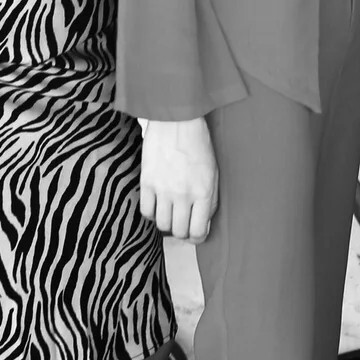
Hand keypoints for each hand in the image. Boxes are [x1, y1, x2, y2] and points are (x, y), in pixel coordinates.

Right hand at [139, 117, 217, 241]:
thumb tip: (202, 223)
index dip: (197, 238)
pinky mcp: (147, 182)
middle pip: (179, 231)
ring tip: (170, 214)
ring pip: (162, 224)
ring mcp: (163, 190)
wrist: (176, 121)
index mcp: (203, 193)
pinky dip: (152, 213)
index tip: (196, 234)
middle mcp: (183, 195)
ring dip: (167, 224)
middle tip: (183, 225)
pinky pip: (146, 211)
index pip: (198, 231)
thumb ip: (210, 201)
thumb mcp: (213, 173)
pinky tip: (157, 205)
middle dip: (182, 233)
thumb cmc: (198, 145)